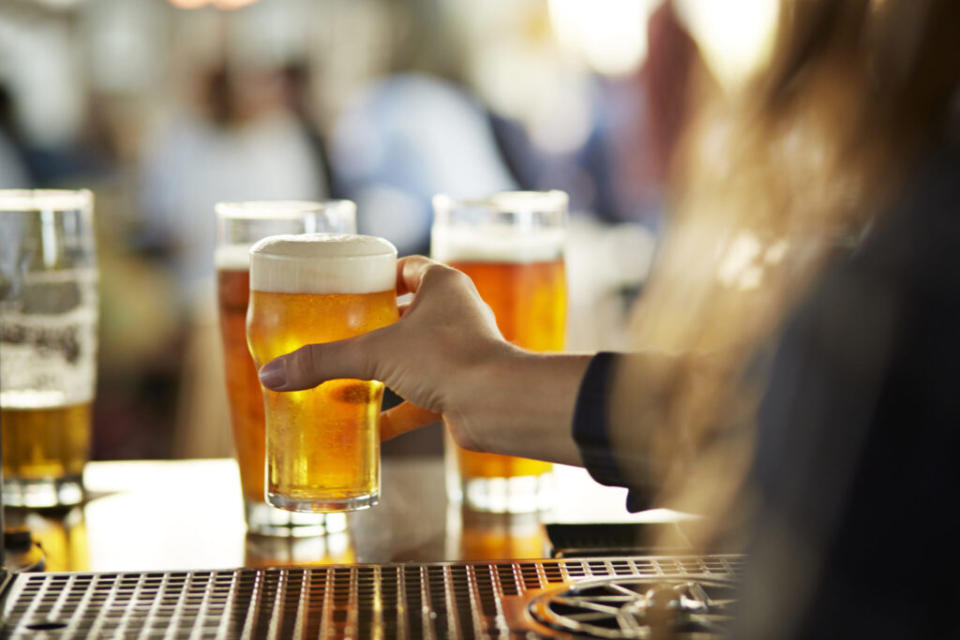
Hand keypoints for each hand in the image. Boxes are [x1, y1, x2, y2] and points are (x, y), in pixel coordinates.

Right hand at [257, 255, 515, 448]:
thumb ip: (324, 361)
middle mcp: (456, 314)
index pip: (407, 268)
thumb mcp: (375, 354)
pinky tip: (368, 428)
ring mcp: (461, 353)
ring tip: (346, 377)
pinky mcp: (461, 389)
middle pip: (408, 313)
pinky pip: (422, 397)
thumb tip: (272, 375)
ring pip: (415, 356)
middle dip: (376, 325)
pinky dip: (396, 412)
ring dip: (385, 369)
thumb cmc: (448, 359)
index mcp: (442, 285)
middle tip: (339, 333)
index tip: (348, 288)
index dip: (378, 275)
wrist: (498, 405)